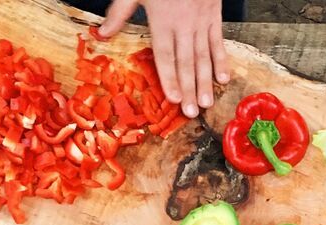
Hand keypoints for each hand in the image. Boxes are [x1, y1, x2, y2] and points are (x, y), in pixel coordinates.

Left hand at [99, 0, 229, 118]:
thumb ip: (120, 12)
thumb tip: (102, 34)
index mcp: (162, 19)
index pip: (165, 55)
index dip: (169, 78)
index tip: (173, 98)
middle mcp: (183, 24)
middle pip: (186, 62)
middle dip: (189, 88)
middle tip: (191, 112)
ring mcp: (201, 22)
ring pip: (203, 57)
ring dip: (205, 81)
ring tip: (205, 102)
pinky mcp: (214, 17)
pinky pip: (218, 42)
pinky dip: (221, 61)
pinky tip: (223, 78)